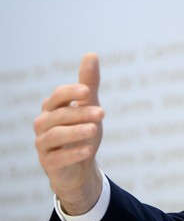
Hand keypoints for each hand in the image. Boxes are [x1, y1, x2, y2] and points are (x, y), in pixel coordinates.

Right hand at [34, 53, 104, 214]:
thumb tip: (91, 54)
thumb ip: (89, 83)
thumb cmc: (82, 130)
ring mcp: (43, 144)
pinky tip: (89, 151)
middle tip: (103, 113)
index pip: (58, 96)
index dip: (71, 92)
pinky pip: (58, 158)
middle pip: (60, 115)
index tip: (87, 91)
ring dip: (76, 132)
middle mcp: (43, 124)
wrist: (79, 166)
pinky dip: (73, 153)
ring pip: (56, 135)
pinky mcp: (48, 163)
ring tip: (95, 129)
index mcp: (52, 108)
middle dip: (82, 113)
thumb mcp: (89, 106)